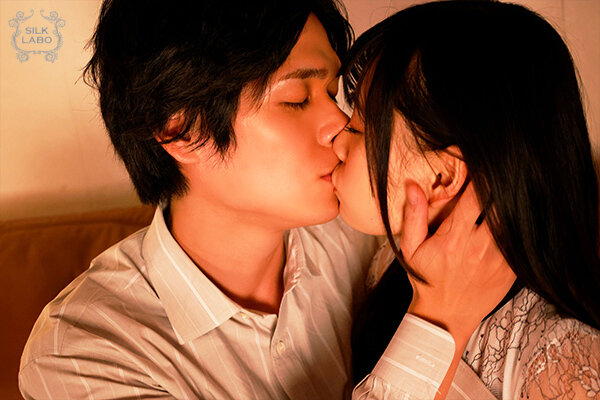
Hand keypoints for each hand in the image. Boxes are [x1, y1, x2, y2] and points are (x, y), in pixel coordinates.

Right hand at [398, 182, 515, 342]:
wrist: (446, 317)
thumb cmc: (426, 280)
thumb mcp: (410, 249)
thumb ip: (413, 216)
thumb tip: (413, 186)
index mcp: (454, 238)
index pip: (475, 196)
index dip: (481, 176)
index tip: (480, 165)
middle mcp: (480, 247)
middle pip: (500, 205)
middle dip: (499, 188)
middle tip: (497, 176)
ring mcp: (499, 259)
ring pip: (513, 221)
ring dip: (510, 205)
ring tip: (506, 193)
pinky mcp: (511, 269)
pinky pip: (520, 240)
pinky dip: (517, 226)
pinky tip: (510, 218)